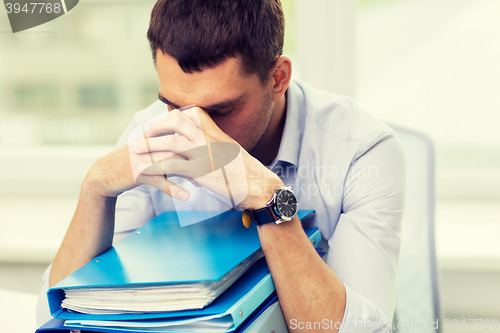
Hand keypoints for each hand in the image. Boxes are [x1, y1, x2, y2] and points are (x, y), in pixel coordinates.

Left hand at [134, 106, 283, 208]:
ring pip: (170, 142)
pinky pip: (172, 166)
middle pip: (177, 122)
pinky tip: (146, 172)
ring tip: (138, 152)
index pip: (195, 113)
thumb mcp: (233, 154)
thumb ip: (216, 149)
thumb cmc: (250, 174)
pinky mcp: (200, 173)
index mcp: (217, 133)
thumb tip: (204, 155)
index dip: (176, 113)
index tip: (164, 118)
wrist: (261, 186)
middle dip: (158, 126)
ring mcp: (204, 155)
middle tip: (146, 133)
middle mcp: (209, 140)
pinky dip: (156, 168)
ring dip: (151, 146)